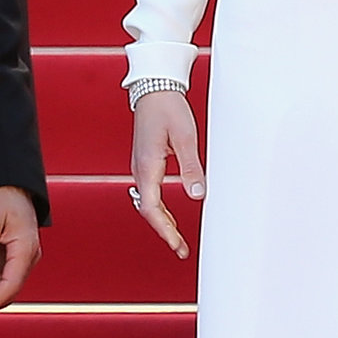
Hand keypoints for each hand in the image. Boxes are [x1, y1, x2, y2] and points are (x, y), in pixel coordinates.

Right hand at [130, 91, 204, 259]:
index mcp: (147, 166)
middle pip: (147, 210)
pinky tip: (170, 215)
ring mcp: (140, 166)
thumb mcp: (186, 137)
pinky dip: (159, 208)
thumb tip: (197, 196)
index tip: (177, 245)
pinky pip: (148, 193)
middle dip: (164, 231)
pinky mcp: (145, 162)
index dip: (164, 230)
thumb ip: (191, 167)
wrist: (154, 87)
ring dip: (162, 221)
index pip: (151, 208)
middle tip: (181, 249)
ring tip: (178, 239)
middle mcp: (140, 169)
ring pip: (147, 203)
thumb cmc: (169, 108)